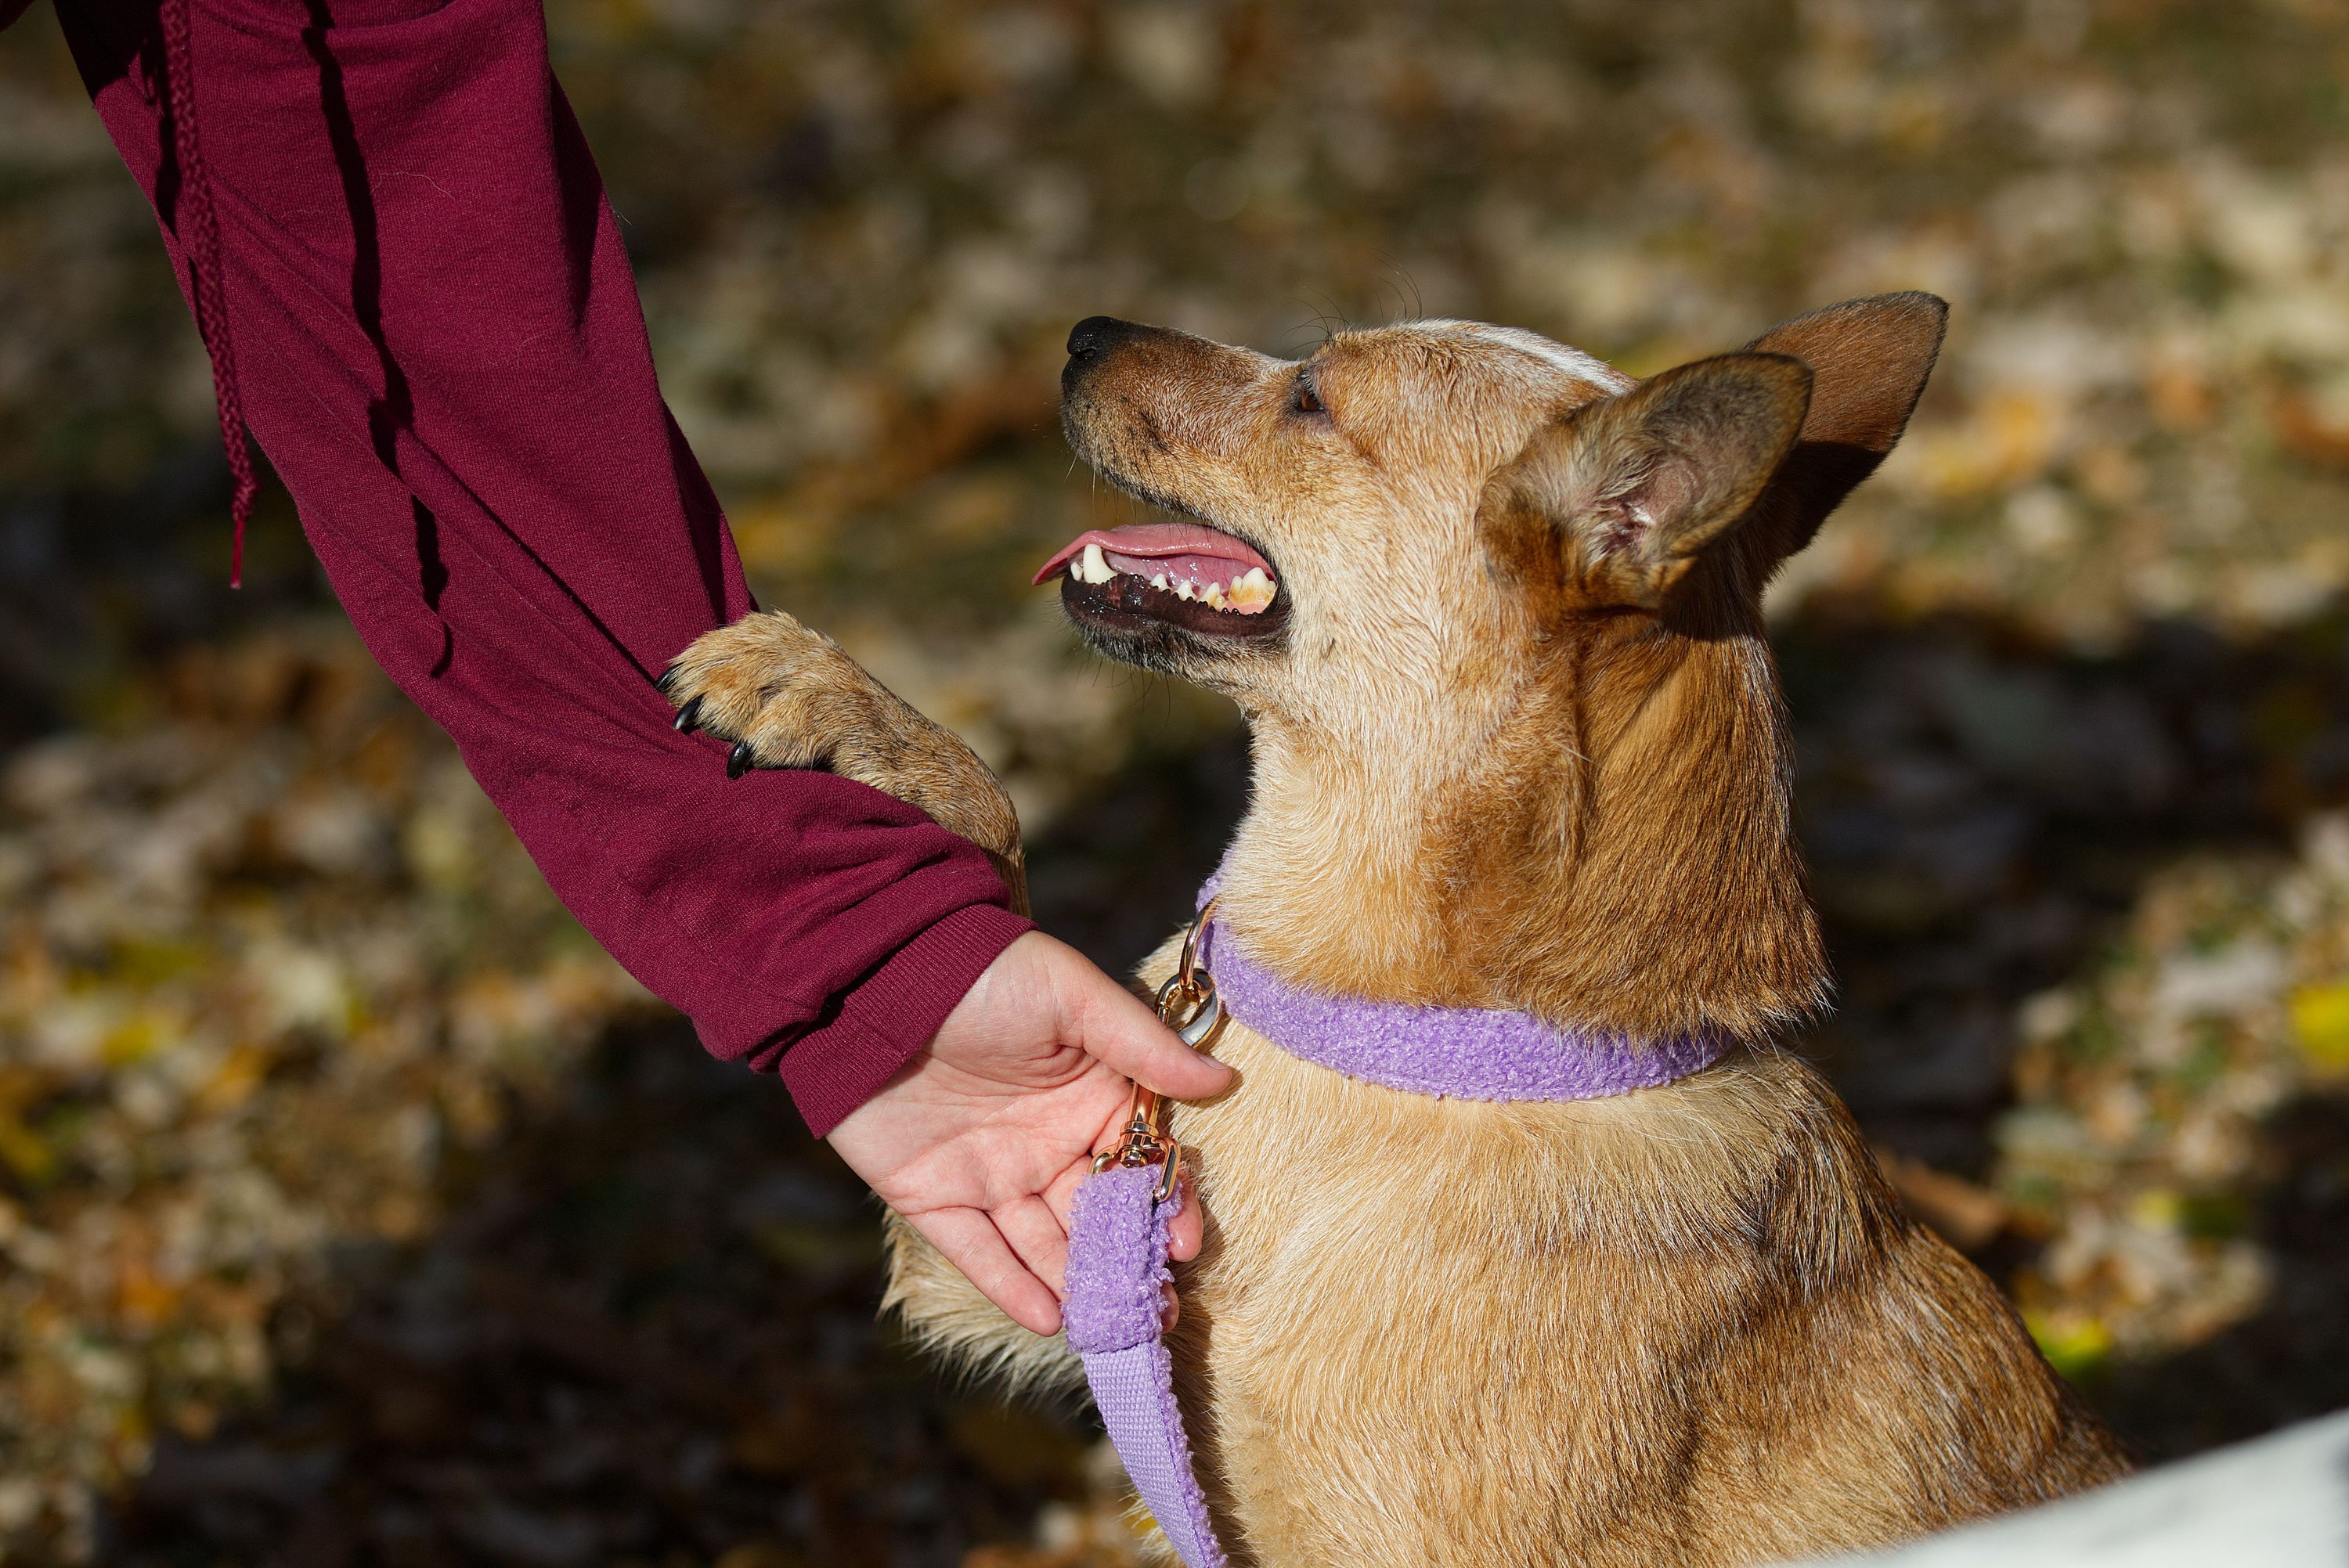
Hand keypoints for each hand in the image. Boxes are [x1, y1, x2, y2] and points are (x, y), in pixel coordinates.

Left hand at [825, 930, 1232, 1334]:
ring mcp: (991, 1173)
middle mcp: (1046, 1143)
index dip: (1164, 1205)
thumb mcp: (1072, 997)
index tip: (1186, 1245)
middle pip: (1096, 1217)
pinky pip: (978, 1251)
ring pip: (1043, 1245)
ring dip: (1077, 1287)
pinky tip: (1048, 1319)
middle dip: (1129, 1266)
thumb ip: (1143, 1046)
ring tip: (1110, 1328)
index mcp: (1088, 1097)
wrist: (876, 979)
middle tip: (1157, 1312)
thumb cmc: (986, 973)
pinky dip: (1011, 1287)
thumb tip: (1221, 1080)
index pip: (1138, 1164)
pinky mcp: (933, 1196)